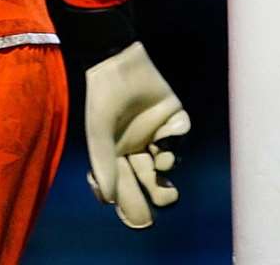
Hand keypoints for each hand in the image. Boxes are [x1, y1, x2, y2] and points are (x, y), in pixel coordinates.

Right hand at [84, 40, 189, 228]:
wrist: (116, 62)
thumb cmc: (102, 98)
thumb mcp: (99, 133)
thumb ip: (103, 165)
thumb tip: (109, 200)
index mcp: (116, 153)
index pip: (126, 185)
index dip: (131, 203)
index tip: (137, 218)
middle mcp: (137, 146)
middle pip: (152, 180)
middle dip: (160, 194)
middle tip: (165, 197)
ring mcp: (156, 132)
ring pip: (169, 161)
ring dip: (167, 167)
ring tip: (161, 162)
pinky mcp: (173, 116)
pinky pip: (181, 135)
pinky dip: (178, 139)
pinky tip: (166, 138)